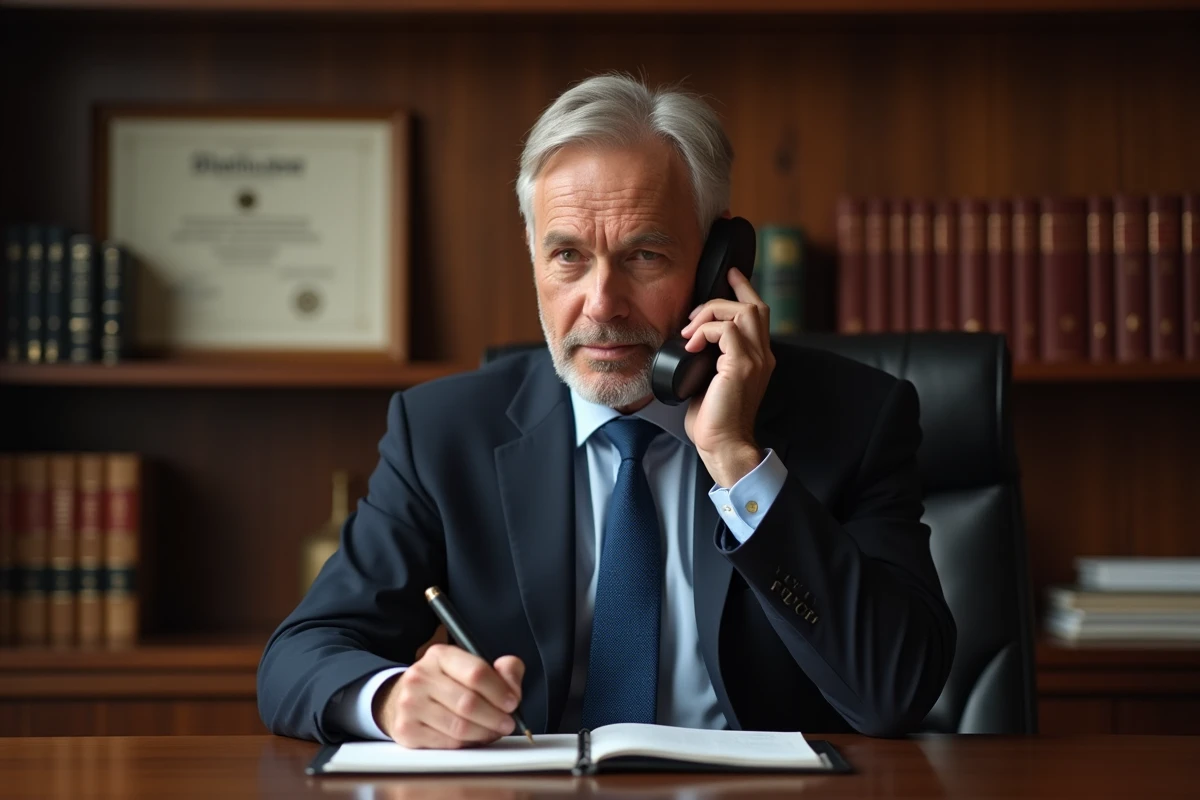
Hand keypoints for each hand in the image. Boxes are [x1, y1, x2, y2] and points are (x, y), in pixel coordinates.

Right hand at [373, 644, 524, 748]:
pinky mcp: (407, 730)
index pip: (476, 672)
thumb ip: (501, 670)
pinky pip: (447, 743)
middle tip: (507, 723)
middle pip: (469, 703)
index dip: (500, 690)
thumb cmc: (445, 684)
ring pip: (459, 727)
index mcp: (440, 656)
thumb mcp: (471, 667)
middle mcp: (421, 677)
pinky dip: (467, 744)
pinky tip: (473, 738)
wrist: (403, 699)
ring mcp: (410, 704)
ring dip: (484, 733)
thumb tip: (512, 681)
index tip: (512, 702)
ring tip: (493, 731)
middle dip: (495, 717)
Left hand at [680, 266, 775, 486]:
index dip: (745, 289)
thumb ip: (713, 357)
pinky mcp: (742, 366)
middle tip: (697, 309)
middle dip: (727, 295)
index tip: (729, 275)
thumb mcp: (713, 380)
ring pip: (742, 312)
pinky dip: (706, 331)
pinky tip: (691, 346)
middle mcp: (762, 355)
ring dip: (711, 315)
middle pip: (755, 305)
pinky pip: (727, 330)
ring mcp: (755, 360)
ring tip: (690, 333)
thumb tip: (693, 339)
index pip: (759, 313)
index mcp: (758, 358)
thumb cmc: (714, 419)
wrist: (723, 444)